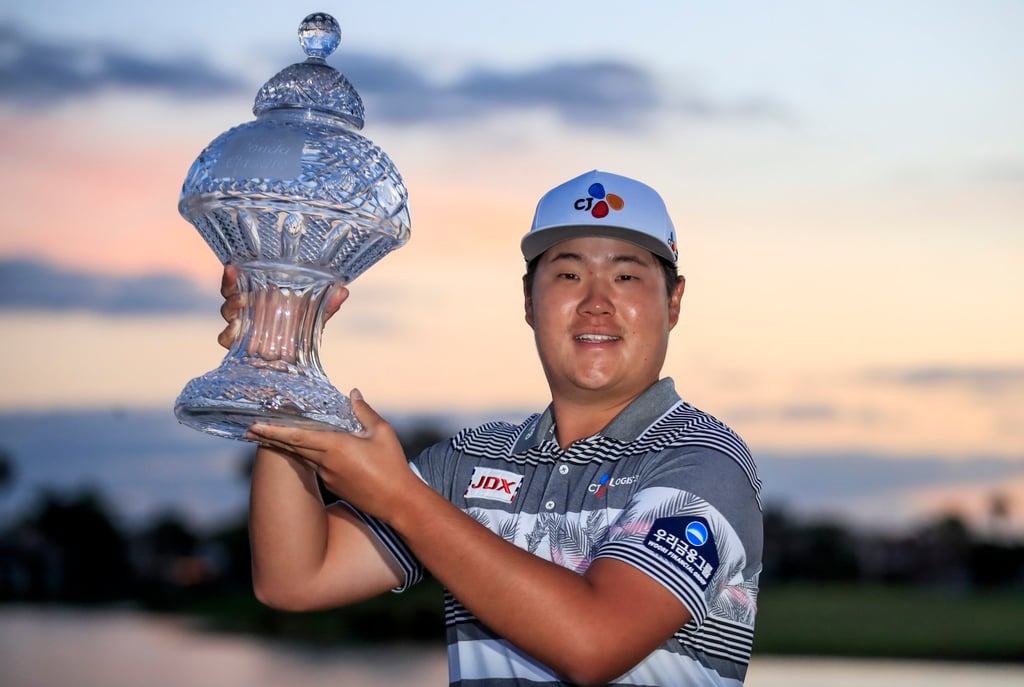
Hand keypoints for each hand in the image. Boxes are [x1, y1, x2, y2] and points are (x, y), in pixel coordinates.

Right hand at [216, 264, 348, 349]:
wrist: (298, 362)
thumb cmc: (301, 328)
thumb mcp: (313, 315)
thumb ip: (326, 305)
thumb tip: (344, 290)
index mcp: (257, 300)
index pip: (238, 285)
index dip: (231, 277)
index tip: (231, 267)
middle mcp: (245, 313)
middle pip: (228, 301)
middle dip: (231, 296)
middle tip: (241, 296)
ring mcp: (241, 331)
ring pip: (226, 319)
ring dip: (231, 311)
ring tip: (242, 306)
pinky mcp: (240, 349)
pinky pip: (227, 341)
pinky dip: (229, 335)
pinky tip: (237, 331)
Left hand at [246, 389, 418, 520]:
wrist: (398, 502)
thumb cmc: (392, 465)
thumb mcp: (382, 432)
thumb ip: (364, 412)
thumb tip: (353, 393)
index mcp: (336, 447)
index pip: (298, 437)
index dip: (275, 430)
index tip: (255, 425)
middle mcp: (326, 463)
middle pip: (292, 447)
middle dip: (270, 438)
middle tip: (250, 429)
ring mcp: (328, 476)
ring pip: (302, 457)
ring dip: (285, 446)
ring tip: (268, 436)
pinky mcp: (333, 485)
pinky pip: (315, 465)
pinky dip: (305, 455)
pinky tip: (305, 449)